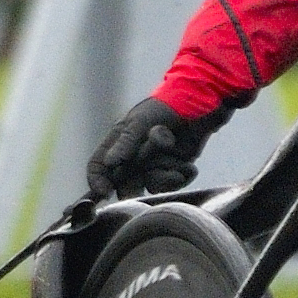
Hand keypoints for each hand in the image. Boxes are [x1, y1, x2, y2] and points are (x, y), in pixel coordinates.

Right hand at [86, 95, 217, 204]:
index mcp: (118, 144)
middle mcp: (134, 159)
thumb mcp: (141, 121)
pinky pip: (173, 184)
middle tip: (141, 189)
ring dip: (163, 175)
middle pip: (124, 185)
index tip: (104, 192)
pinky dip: (181, 175)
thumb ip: (126, 142)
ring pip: (151, 185)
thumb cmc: (164, 107)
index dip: (97, 182)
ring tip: (172, 151)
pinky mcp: (174, 170)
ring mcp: (154, 166)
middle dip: (133, 189)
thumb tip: (110, 163)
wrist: (200, 105)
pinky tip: (189, 164)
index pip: (98, 167)